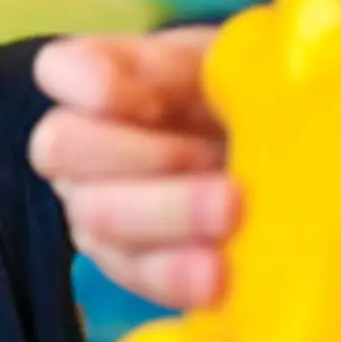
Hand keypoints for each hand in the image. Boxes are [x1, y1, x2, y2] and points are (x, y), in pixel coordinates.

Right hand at [30, 26, 238, 309]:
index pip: (59, 69)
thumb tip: (203, 75)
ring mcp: (96, 209)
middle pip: (63, 148)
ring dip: (168, 214)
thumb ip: (210, 66)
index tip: (155, 103)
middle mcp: (81, 146)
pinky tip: (220, 272)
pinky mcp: (129, 266)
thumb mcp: (236, 68)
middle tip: (211, 159)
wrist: (282, 166)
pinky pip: (136, 275)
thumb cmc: (246, 100)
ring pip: (96, 218)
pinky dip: (178, 274)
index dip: (91, 84)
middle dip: (141, 155)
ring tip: (233, 214)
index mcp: (103, 80)